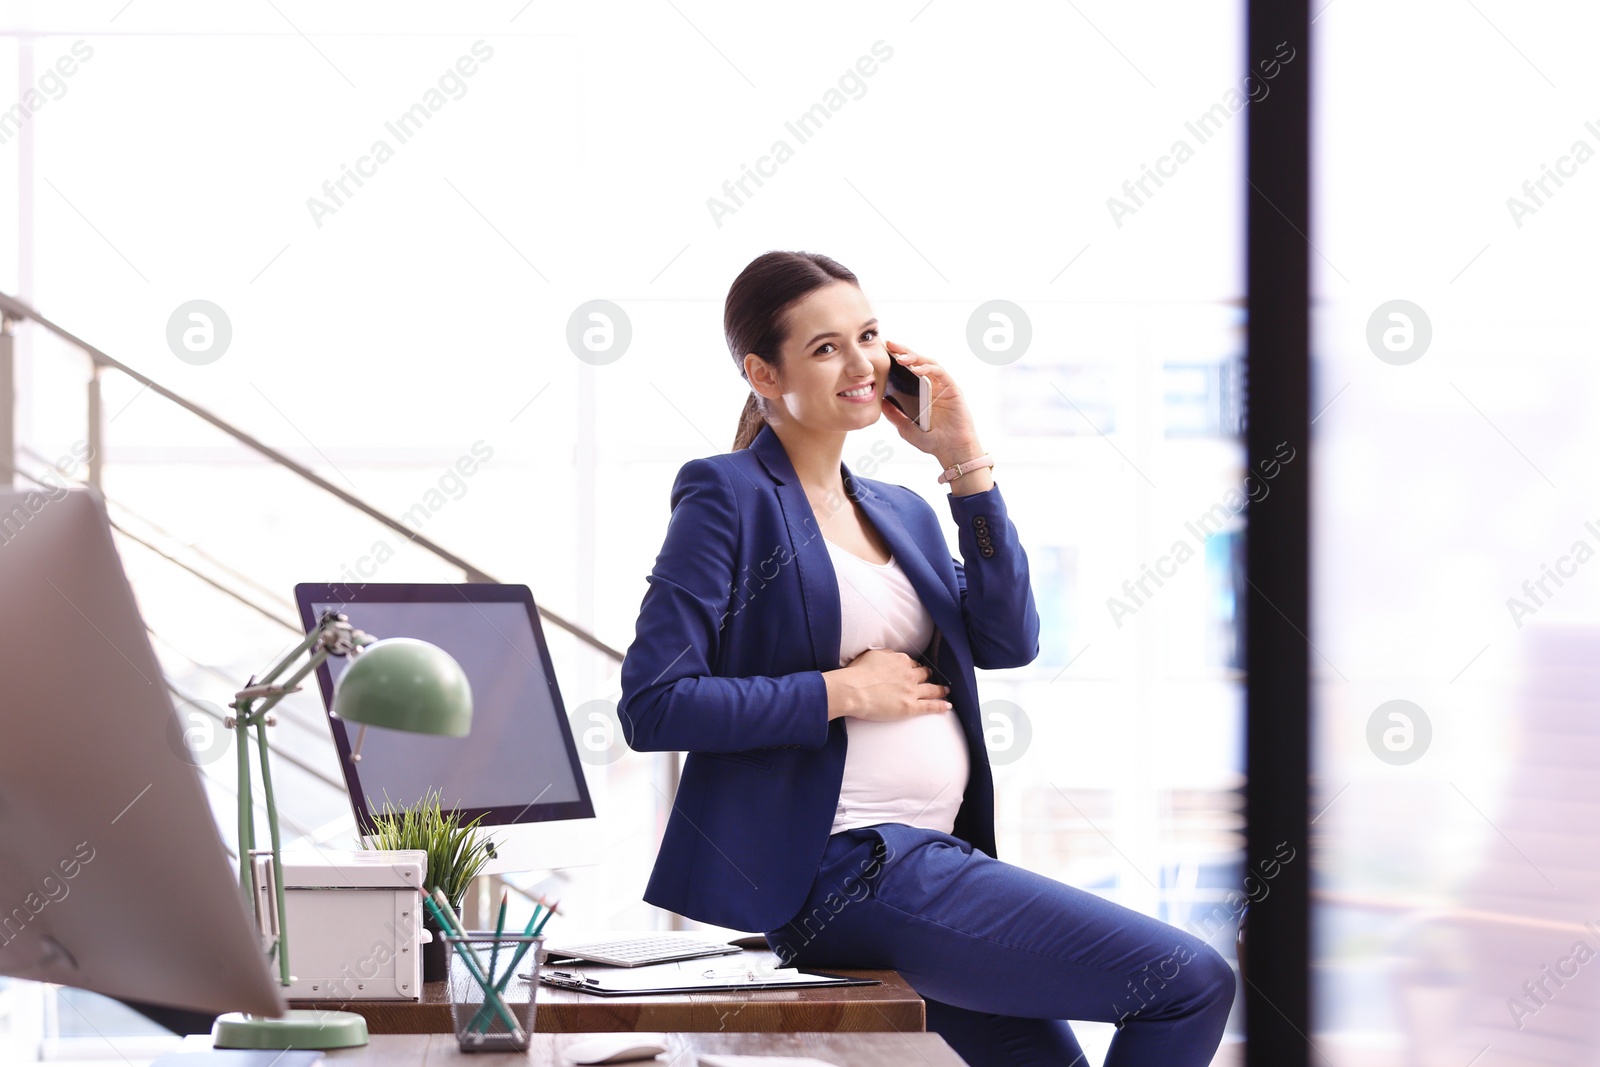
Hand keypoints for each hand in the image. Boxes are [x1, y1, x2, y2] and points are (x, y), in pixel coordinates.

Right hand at [823, 648, 951, 721]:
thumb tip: (892, 655)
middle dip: (928, 676)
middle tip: (931, 678)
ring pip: (932, 689)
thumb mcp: (872, 654)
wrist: (853, 690)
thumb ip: (885, 654)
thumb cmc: (857, 673)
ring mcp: (912, 691)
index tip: (914, 670)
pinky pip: (930, 706)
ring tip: (945, 691)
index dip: (913, 667)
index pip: (911, 663)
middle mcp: (909, 674)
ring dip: (940, 689)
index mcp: (900, 660)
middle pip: (924, 674)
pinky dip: (940, 705)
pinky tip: (947, 706)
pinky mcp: (910, 706)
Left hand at [880, 340, 983, 466]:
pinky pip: (940, 373)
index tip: (882, 352)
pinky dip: (928, 369)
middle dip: (903, 351)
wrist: (951, 451)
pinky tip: (916, 369)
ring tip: (900, 358)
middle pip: (917, 363)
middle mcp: (932, 386)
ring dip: (914, 358)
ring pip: (929, 364)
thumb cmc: (932, 441)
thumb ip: (894, 414)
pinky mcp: (952, 389)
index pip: (908, 371)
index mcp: (921, 393)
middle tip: (889, 344)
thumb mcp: (905, 428)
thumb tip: (879, 401)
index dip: (897, 360)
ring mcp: (943, 386)